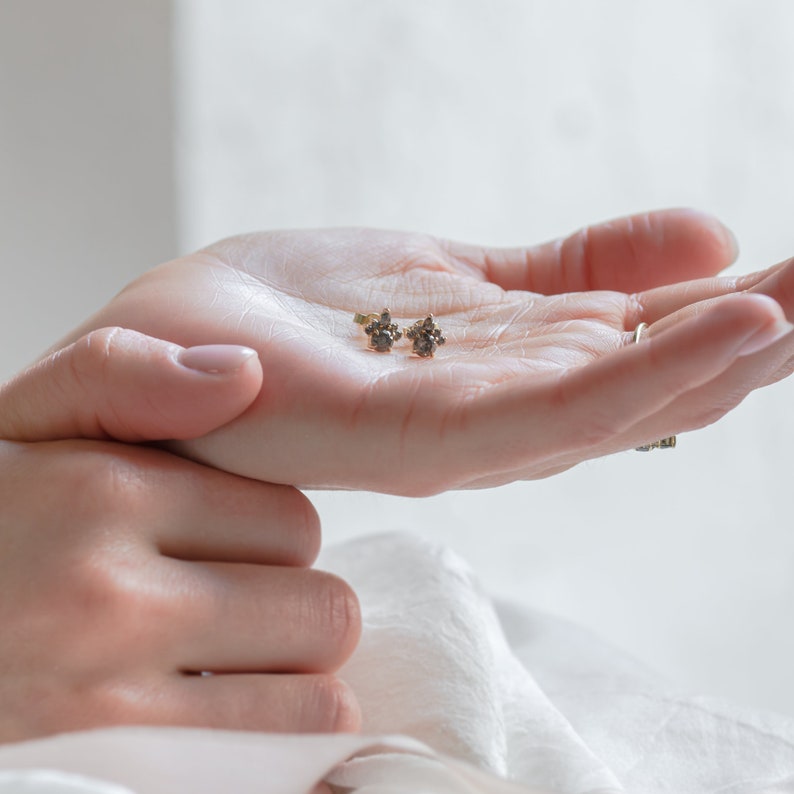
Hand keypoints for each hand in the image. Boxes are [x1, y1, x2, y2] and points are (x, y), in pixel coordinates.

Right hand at [0, 330, 360, 740]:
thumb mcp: (22, 426)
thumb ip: (126, 377)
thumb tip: (246, 370)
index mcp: (98, 494)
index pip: (294, 520)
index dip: (275, 538)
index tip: (230, 546)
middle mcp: (107, 600)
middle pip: (319, 608)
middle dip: (295, 611)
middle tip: (238, 613)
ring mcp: (106, 710)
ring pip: (315, 696)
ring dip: (291, 684)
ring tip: (228, 671)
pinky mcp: (110, 782)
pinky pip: (270, 765)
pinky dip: (270, 746)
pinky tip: (219, 721)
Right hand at [46, 210, 793, 494]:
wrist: (180, 346)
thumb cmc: (153, 369)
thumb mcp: (145, 371)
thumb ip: (163, 382)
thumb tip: (222, 378)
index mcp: (378, 438)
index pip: (526, 425)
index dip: (636, 382)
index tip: (742, 321)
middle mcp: (452, 415)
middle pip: (613, 394)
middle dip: (727, 349)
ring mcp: (476, 364)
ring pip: (615, 348)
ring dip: (716, 315)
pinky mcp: (472, 312)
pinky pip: (572, 294)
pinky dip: (641, 268)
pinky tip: (705, 243)